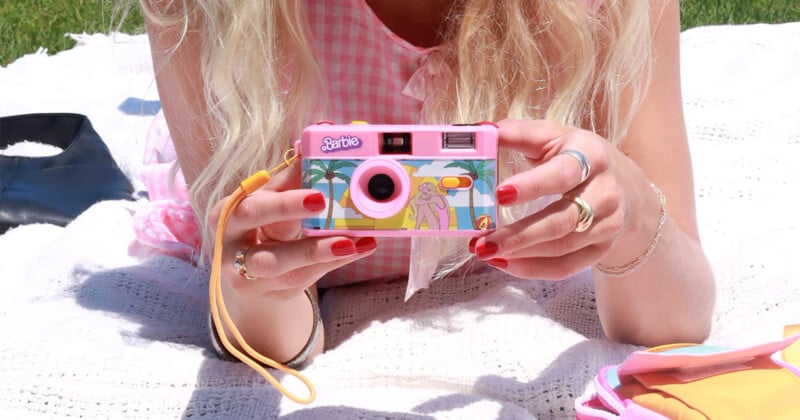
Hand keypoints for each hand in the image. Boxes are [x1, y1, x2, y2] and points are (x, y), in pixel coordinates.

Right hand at [208, 161, 377, 299]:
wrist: (245, 269)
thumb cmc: (260, 223)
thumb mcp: (270, 198)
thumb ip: (290, 177)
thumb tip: (311, 143)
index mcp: (227, 214)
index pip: (253, 207)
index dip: (284, 203)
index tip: (319, 196)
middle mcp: (230, 248)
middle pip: (263, 245)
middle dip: (301, 233)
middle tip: (335, 219)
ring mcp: (246, 278)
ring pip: (285, 268)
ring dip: (321, 254)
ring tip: (354, 241)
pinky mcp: (270, 293)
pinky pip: (302, 280)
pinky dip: (331, 263)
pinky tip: (357, 249)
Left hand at [471, 118, 656, 279]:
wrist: (627, 188)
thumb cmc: (579, 157)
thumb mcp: (555, 137)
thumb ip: (519, 133)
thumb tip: (481, 132)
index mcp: (591, 156)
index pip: (562, 173)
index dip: (532, 185)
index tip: (499, 194)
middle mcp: (605, 193)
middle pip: (562, 220)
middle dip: (519, 235)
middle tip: (481, 242)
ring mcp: (607, 225)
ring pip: (562, 247)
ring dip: (520, 254)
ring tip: (484, 251)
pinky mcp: (602, 250)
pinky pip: (566, 267)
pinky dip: (532, 269)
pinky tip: (504, 263)